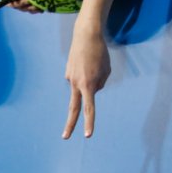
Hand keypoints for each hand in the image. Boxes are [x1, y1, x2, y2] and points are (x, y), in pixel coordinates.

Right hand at [63, 20, 108, 138]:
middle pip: (73, 108)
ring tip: (94, 62)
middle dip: (70, 124)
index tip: (87, 136)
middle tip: (65, 137)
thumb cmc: (100, 53)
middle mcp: (76, 84)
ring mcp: (69, 78)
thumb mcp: (106, 71)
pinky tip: (85, 62)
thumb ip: (99, 85)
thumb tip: (90, 91)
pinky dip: (85, 72)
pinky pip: (79, 78)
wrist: (86, 35)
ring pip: (82, 88)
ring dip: (90, 79)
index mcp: (88, 85)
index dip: (89, 122)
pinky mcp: (67, 72)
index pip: (89, 108)